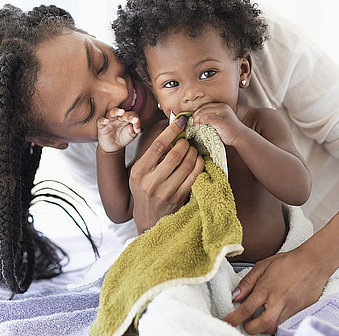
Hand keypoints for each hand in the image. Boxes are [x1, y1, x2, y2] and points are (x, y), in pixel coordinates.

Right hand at [97, 108, 140, 152]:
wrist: (113, 147)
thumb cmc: (123, 138)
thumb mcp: (131, 136)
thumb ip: (133, 131)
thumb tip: (134, 128)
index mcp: (126, 118)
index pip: (132, 115)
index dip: (136, 121)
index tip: (138, 130)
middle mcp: (118, 117)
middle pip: (123, 113)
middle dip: (128, 116)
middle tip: (133, 119)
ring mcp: (109, 120)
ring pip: (111, 113)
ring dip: (116, 111)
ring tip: (121, 112)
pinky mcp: (101, 126)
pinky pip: (100, 120)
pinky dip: (102, 120)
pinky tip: (106, 121)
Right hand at [129, 116, 204, 232]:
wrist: (149, 217)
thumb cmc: (145, 188)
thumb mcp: (140, 172)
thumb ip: (152, 155)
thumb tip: (171, 134)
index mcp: (139, 171)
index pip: (157, 146)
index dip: (171, 131)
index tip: (180, 122)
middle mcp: (151, 182)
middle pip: (175, 155)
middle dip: (185, 143)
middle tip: (186, 141)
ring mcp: (166, 191)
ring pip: (186, 165)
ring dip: (193, 153)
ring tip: (192, 150)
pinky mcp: (179, 198)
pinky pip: (194, 177)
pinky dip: (199, 165)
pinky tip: (198, 161)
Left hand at [192, 103, 246, 145]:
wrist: (240, 137)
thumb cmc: (229, 132)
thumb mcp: (219, 122)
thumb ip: (210, 118)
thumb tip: (196, 120)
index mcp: (221, 106)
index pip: (205, 106)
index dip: (197, 112)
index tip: (194, 121)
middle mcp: (222, 106)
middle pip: (203, 107)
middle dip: (195, 116)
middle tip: (193, 124)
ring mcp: (222, 112)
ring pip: (203, 112)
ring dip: (196, 120)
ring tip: (196, 127)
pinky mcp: (221, 119)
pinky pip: (206, 118)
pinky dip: (200, 122)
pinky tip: (199, 128)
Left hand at [224, 246, 327, 334]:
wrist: (314, 263)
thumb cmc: (288, 262)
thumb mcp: (262, 266)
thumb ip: (247, 282)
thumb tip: (235, 297)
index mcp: (267, 288)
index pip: (247, 309)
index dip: (234, 318)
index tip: (226, 321)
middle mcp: (279, 301)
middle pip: (262, 325)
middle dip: (250, 328)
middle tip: (245, 322)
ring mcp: (291, 309)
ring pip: (273, 328)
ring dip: (262, 327)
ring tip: (257, 319)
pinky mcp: (300, 313)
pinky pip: (284, 325)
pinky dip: (275, 324)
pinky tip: (271, 316)